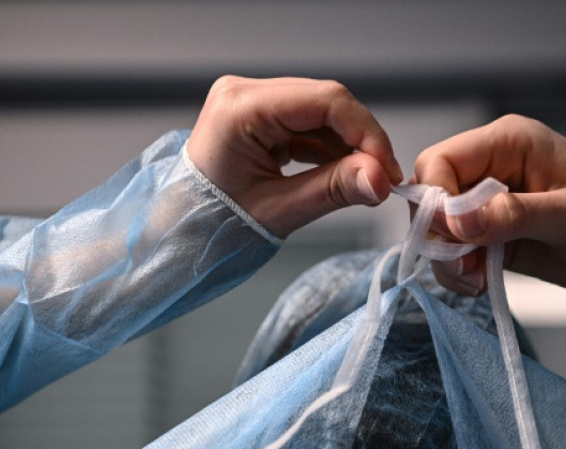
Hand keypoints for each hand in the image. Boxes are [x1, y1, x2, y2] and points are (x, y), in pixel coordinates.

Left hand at [187, 76, 402, 237]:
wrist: (178, 237)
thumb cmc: (210, 227)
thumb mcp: (278, 211)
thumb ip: (333, 189)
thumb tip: (380, 179)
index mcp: (240, 108)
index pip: (325, 101)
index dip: (366, 133)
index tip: (387, 170)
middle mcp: (243, 94)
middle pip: (326, 102)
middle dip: (361, 141)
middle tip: (383, 180)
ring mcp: (250, 103)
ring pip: (322, 114)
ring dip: (348, 148)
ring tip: (365, 183)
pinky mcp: (259, 118)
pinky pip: (308, 126)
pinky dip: (331, 151)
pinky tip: (344, 176)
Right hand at [414, 114, 565, 309]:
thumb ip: (513, 215)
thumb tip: (456, 220)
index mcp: (511, 142)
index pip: (441, 162)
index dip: (436, 199)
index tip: (455, 237)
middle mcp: (494, 168)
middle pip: (431, 196)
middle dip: (439, 235)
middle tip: (465, 268)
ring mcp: (492, 204)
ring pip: (439, 229)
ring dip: (447, 260)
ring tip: (476, 282)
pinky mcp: (496, 236)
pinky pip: (457, 253)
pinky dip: (460, 272)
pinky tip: (482, 284)